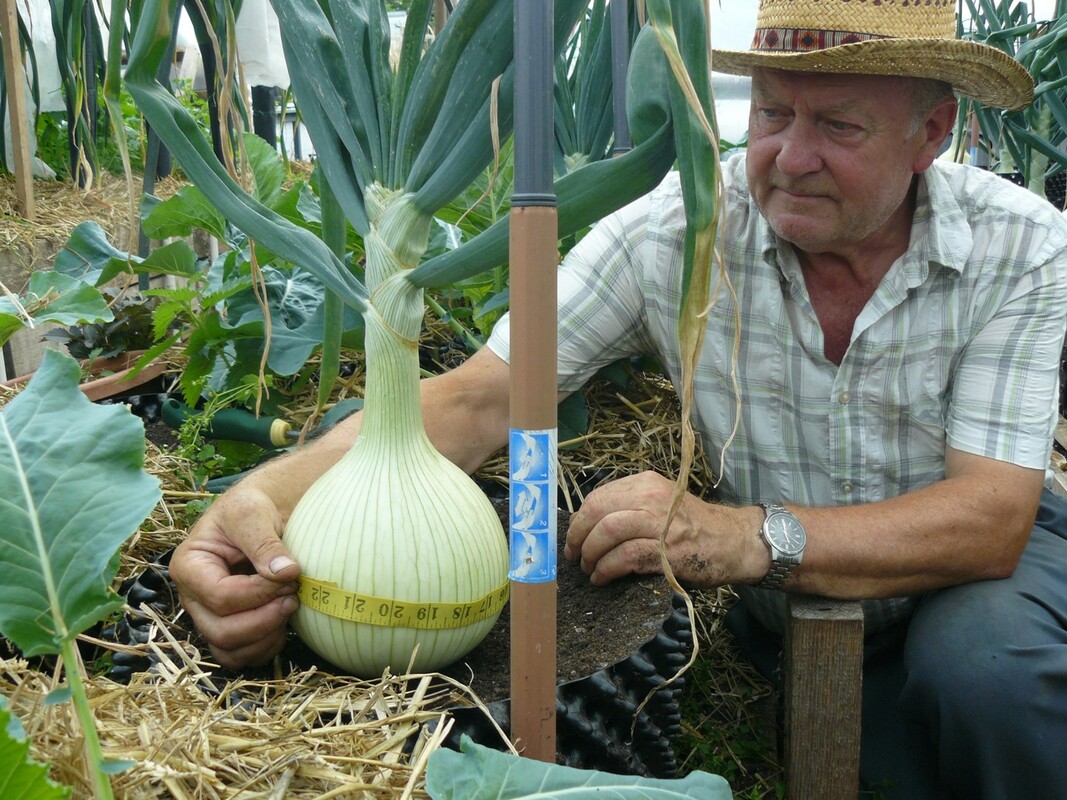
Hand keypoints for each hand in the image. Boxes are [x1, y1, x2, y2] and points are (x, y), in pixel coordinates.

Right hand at [170, 484, 300, 668]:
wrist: (261, 514)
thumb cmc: (249, 509)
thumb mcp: (252, 514)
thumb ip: (265, 542)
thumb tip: (286, 572)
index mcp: (189, 566)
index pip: (220, 597)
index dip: (258, 593)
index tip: (290, 576)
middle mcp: (193, 598)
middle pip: (221, 632)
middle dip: (263, 620)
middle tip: (293, 597)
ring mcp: (208, 616)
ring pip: (229, 651)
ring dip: (265, 637)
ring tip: (290, 608)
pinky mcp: (228, 626)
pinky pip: (241, 656)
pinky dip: (265, 647)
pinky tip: (284, 622)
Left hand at [563, 471, 765, 586]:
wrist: (735, 541)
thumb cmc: (695, 526)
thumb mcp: (662, 503)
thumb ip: (632, 507)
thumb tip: (590, 526)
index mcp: (647, 483)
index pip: (599, 496)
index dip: (580, 519)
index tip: (574, 535)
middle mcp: (652, 497)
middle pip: (598, 511)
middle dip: (578, 535)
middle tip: (573, 554)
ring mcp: (661, 522)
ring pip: (608, 531)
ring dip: (590, 553)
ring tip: (587, 568)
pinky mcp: (667, 550)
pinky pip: (625, 556)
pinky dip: (606, 569)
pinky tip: (601, 578)